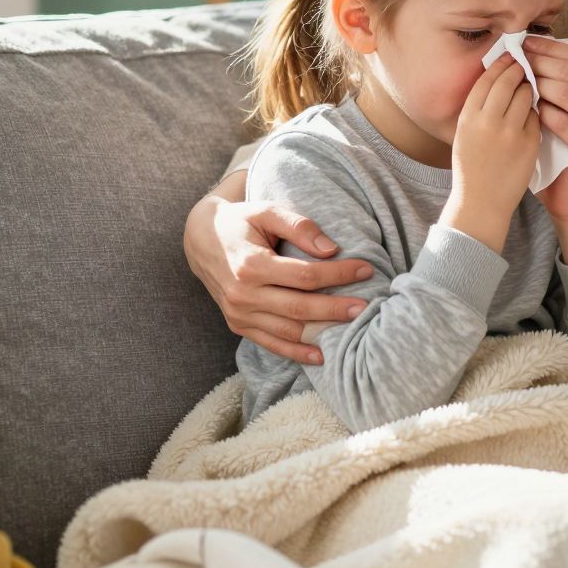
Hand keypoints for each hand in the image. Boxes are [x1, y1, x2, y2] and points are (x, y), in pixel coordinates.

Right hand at [183, 178, 374, 363]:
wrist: (202, 240)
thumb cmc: (241, 222)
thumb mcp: (266, 211)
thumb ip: (299, 226)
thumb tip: (331, 249)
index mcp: (250, 265)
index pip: (305, 275)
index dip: (338, 274)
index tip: (365, 269)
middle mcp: (242, 295)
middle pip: (300, 308)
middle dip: (336, 309)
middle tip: (365, 306)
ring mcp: (239, 314)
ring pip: (288, 331)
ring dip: (322, 332)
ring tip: (353, 328)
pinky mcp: (238, 326)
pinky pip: (271, 344)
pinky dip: (297, 353)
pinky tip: (322, 356)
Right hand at [441, 53, 540, 249]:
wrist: (482, 203)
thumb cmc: (472, 168)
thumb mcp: (464, 134)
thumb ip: (478, 109)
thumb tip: (496, 78)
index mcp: (468, 117)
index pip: (487, 78)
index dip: (500, 64)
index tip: (510, 57)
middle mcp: (487, 121)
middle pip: (508, 81)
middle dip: (519, 69)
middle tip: (527, 64)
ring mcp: (510, 132)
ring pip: (526, 95)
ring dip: (532, 86)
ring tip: (533, 84)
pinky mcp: (529, 144)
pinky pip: (538, 115)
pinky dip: (539, 109)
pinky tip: (539, 108)